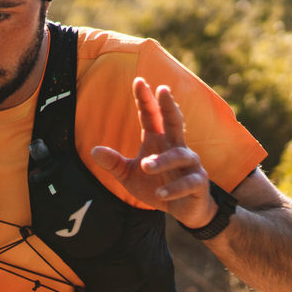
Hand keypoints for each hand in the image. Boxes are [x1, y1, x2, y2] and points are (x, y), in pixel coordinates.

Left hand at [90, 77, 217, 229]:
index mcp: (159, 141)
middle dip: (169, 105)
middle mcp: (176, 147)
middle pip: (174, 121)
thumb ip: (114, 163)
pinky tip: (160, 194)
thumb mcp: (129, 176)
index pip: (151, 116)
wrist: (184, 210)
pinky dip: (174, 188)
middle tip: (163, 89)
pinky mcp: (198, 182)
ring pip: (179, 155)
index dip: (145, 99)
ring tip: (145, 165)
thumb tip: (93, 151)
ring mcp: (190, 164)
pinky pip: (188, 183)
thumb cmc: (158, 186)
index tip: (139, 81)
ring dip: (162, 160)